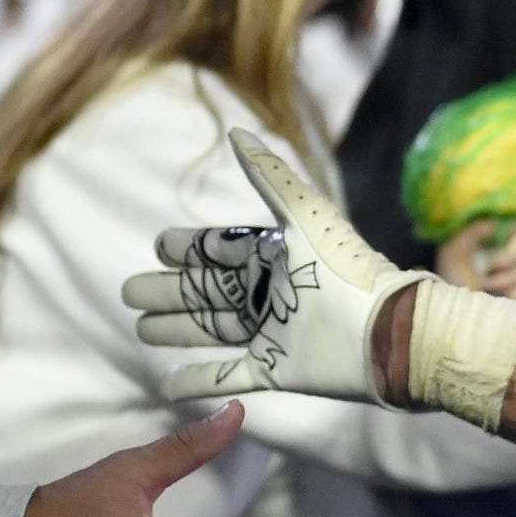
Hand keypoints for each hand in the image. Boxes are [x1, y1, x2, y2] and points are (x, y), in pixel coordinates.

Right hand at [124, 129, 429, 405]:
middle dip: (168, 290)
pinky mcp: (278, 370)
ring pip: (212, 329)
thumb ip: (271, 177)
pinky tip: (166, 383)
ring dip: (176, 328)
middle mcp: (270, 293)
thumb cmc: (346, 270)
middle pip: (208, 290)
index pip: (220, 249)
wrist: (386, 330)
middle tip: (129, 292)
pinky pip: (229, 375)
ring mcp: (272, 333)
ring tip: (141, 327)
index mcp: (274, 256)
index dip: (188, 250)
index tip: (158, 247)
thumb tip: (235, 133)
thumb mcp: (306, 217)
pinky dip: (198, 379)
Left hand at [436, 220, 515, 301]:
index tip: (502, 235)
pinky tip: (504, 299)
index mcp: (495, 242)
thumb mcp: (454, 253)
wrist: (455, 316)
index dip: (513, 227)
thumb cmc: (451, 282)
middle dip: (511, 254)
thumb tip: (494, 223)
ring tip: (490, 287)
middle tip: (490, 268)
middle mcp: (513, 255)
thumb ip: (473, 232)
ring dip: (511, 274)